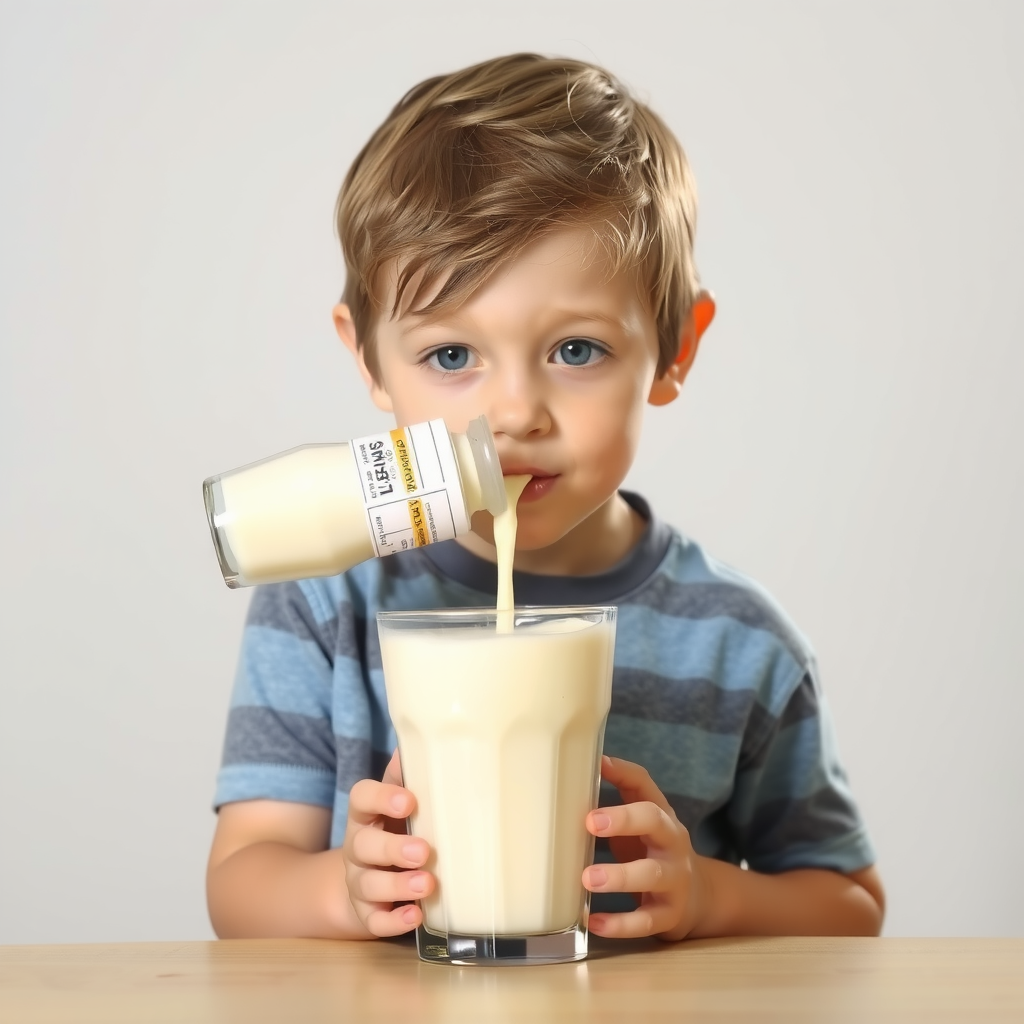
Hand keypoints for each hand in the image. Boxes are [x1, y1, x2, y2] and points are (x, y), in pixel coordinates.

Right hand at [341, 749, 434, 936]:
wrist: (365, 883)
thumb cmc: (394, 832)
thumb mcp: (398, 805)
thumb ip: (408, 777)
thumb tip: (426, 740)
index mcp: (366, 815)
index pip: (361, 798)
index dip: (381, 798)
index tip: (410, 801)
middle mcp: (357, 849)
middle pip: (363, 845)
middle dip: (392, 848)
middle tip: (424, 850)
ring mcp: (359, 883)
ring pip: (369, 885)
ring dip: (398, 885)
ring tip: (428, 884)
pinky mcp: (366, 915)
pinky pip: (374, 922)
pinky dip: (393, 921)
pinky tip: (415, 917)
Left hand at [582, 755, 709, 940]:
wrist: (699, 898)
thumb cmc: (652, 850)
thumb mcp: (640, 823)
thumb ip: (614, 799)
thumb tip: (577, 769)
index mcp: (660, 815)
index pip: (645, 785)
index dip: (623, 772)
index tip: (597, 765)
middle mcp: (672, 842)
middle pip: (655, 821)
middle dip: (624, 819)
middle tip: (590, 822)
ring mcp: (675, 879)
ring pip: (651, 874)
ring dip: (620, 876)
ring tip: (588, 879)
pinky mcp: (670, 914)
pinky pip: (646, 920)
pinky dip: (620, 924)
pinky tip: (594, 922)